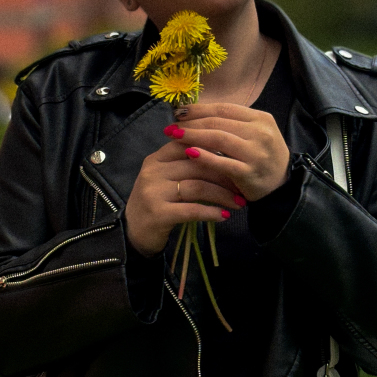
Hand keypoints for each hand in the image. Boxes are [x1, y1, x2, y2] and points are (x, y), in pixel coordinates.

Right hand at [125, 139, 243, 256]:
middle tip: (243, 186)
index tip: (237, 160)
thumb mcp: (166, 178)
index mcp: (157, 158)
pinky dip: (211, 213)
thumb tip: (224, 154)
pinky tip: (223, 216)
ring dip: (222, 195)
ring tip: (238, 203)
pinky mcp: (158, 213)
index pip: (189, 144)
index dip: (215, 151)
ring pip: (197, 187)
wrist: (133, 232)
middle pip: (197, 165)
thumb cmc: (157, 202)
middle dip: (224, 175)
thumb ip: (186, 165)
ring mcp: (153, 192)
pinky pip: (191, 210)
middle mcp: (153, 171)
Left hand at [167, 103, 290, 202]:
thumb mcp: (255, 134)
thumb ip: (233, 123)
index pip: (224, 109)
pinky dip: (204, 157)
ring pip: (218, 139)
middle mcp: (260, 133)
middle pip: (218, 122)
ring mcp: (255, 153)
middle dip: (191, 122)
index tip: (179, 112)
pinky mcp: (249, 173)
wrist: (282, 186)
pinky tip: (188, 153)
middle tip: (172, 126)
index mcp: (261, 119)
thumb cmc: (262, 157)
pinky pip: (222, 163)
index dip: (199, 109)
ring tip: (175, 136)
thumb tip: (197, 113)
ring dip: (193, 136)